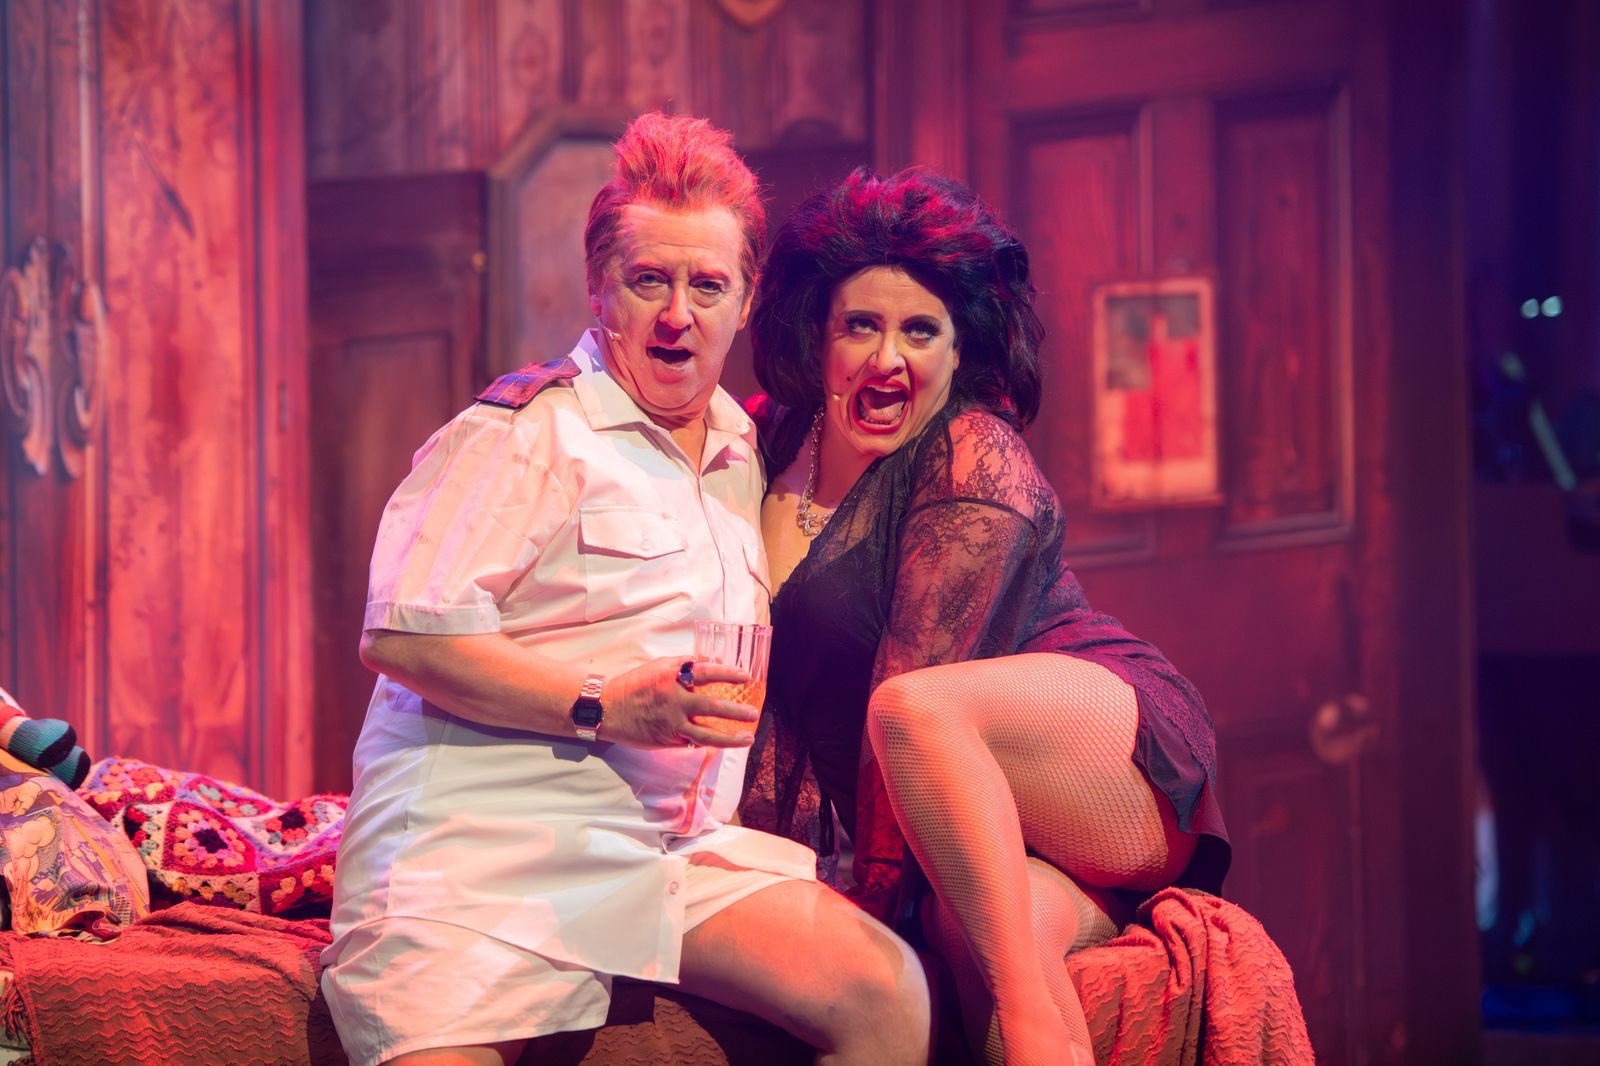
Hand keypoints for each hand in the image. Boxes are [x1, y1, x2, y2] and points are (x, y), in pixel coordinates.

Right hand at [600, 657, 758, 748]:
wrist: (607, 708)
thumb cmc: (634, 685)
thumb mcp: (658, 667)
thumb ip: (684, 665)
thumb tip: (712, 664)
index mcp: (671, 676)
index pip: (705, 672)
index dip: (728, 673)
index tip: (746, 676)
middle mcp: (673, 699)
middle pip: (712, 706)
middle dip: (736, 711)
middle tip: (753, 713)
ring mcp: (671, 723)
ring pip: (707, 734)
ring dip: (730, 738)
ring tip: (748, 738)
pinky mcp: (668, 740)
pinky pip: (693, 742)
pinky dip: (710, 743)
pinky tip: (724, 742)